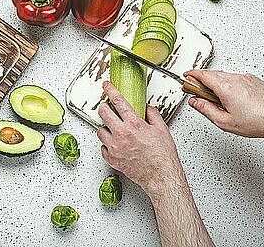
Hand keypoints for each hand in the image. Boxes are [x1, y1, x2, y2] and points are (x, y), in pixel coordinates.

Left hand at [96, 81, 185, 196]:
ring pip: (99, 130)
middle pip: (103, 113)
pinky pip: (102, 147)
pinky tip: (116, 144)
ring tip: (115, 130)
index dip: (110, 90)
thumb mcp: (162, 129)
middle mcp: (122, 134)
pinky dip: (107, 144)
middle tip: (107, 108)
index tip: (106, 85)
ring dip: (105, 128)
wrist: (161, 177)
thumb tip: (146, 107)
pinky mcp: (111, 159)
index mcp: (134, 124)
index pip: (118, 101)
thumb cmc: (163, 156)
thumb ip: (152, 114)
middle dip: (104, 108)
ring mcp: (114, 147)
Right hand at [185, 70, 263, 145]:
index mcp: (226, 88)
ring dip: (216, 82)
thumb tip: (194, 102)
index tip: (186, 76)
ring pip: (224, 75)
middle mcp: (236, 79)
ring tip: (217, 98)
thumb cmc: (257, 122)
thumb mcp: (224, 121)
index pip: (203, 75)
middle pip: (212, 74)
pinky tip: (231, 97)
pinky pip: (235, 78)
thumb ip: (205, 109)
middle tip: (197, 90)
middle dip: (202, 80)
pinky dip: (228, 83)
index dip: (192, 74)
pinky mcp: (253, 80)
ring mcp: (246, 78)